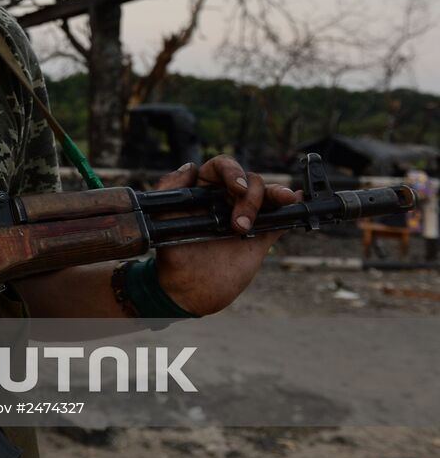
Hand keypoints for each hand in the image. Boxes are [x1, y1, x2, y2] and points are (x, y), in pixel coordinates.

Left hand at [152, 156, 301, 315]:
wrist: (187, 291)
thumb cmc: (171, 254)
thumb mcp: (161, 219)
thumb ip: (168, 189)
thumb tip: (189, 166)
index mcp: (203, 191)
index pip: (222, 168)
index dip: (232, 171)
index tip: (237, 188)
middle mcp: (226, 200)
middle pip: (249, 180)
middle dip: (250, 197)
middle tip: (239, 224)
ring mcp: (245, 217)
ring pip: (267, 195)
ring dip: (274, 197)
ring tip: (268, 214)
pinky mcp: (260, 236)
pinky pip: (280, 218)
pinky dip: (290, 209)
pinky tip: (296, 201)